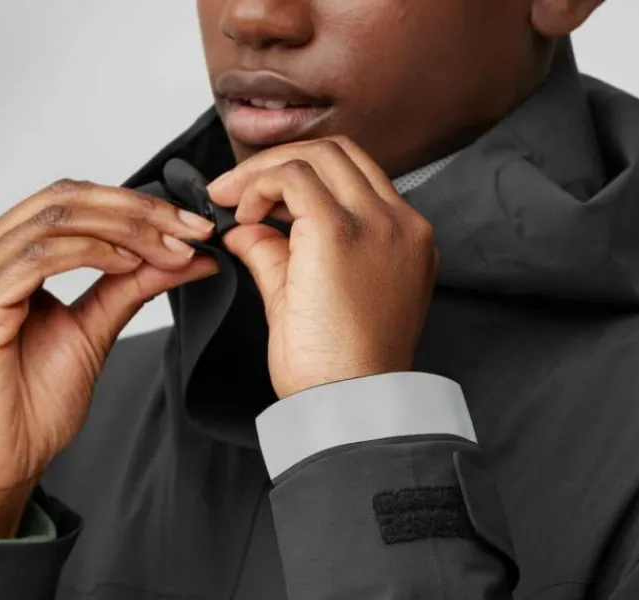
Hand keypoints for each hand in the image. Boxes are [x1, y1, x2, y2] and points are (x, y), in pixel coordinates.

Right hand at [0, 177, 219, 505]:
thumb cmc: (29, 408)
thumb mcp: (93, 332)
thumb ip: (129, 287)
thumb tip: (183, 257)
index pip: (68, 204)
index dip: (132, 206)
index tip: (190, 227)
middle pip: (63, 199)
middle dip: (138, 210)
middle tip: (192, 229)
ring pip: (55, 219)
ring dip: (125, 230)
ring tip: (171, 251)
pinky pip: (38, 256)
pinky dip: (92, 253)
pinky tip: (130, 264)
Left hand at [206, 135, 438, 400]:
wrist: (348, 406)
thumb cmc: (336, 372)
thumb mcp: (305, 301)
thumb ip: (278, 256)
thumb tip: (245, 229)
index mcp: (404, 244)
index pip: (356, 179)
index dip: (303, 178)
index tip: (263, 202)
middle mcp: (401, 226)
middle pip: (340, 155)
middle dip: (281, 164)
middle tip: (237, 193)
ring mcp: (376, 225)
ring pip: (319, 156)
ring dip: (267, 171)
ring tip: (234, 203)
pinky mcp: (340, 233)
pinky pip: (295, 177)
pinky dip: (260, 184)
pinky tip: (242, 213)